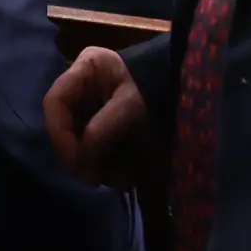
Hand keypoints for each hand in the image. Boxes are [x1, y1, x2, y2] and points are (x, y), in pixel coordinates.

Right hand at [43, 46, 164, 184]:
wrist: (194, 90)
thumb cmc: (159, 87)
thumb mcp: (132, 104)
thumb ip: (103, 129)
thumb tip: (81, 165)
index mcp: (85, 71)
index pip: (55, 103)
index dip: (59, 134)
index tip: (75, 163)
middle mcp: (84, 91)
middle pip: (66, 129)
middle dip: (81, 156)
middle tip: (95, 179)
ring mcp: (96, 113)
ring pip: (82, 147)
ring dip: (99, 166)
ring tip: (122, 177)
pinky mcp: (110, 133)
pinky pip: (100, 155)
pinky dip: (112, 168)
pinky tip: (129, 174)